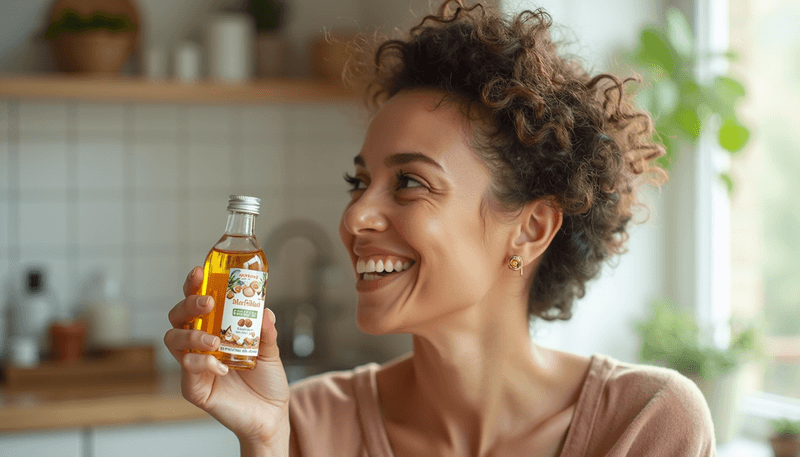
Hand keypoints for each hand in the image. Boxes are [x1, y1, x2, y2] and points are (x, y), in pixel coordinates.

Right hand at [164, 267, 289, 450]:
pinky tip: (220, 367)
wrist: (271, 414)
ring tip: (214, 340)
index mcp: (215, 329)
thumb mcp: (271, 351)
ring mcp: (193, 365)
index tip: (199, 271)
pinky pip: (187, 370)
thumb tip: (264, 309)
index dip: (193, 285)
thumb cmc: (266, 380)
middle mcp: (199, 343)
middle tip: (207, 302)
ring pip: (173, 340)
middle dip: (187, 304)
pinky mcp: (194, 387)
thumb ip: (266, 331)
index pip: (197, 303)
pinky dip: (202, 364)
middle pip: (178, 316)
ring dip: (191, 335)